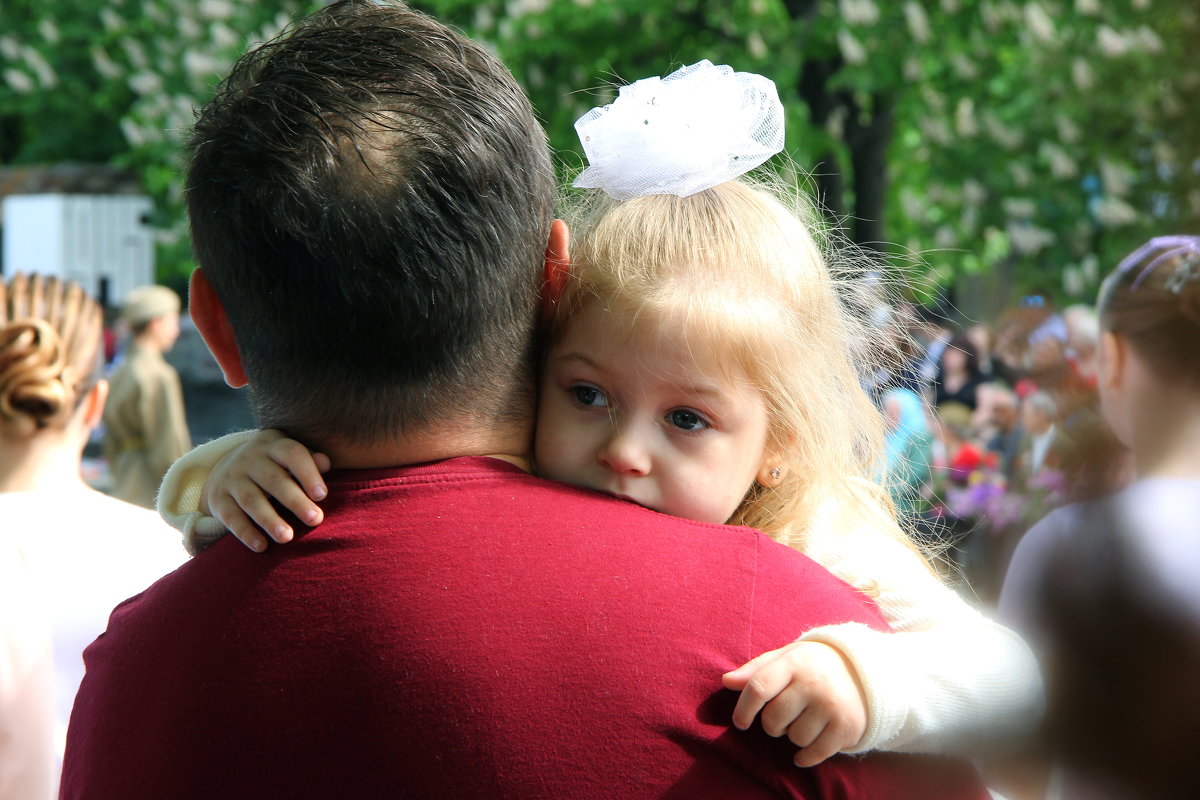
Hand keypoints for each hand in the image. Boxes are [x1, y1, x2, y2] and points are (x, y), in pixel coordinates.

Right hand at [201, 429, 331, 552]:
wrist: (225, 468)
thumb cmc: (274, 465)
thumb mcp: (289, 457)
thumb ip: (309, 460)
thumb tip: (326, 463)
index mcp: (273, 444)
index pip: (292, 454)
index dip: (308, 474)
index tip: (322, 495)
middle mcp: (250, 458)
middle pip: (274, 480)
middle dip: (295, 501)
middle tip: (315, 520)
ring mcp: (231, 478)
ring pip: (252, 500)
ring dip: (270, 520)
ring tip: (287, 538)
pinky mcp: (218, 499)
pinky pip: (231, 517)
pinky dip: (246, 532)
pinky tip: (261, 546)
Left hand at [722, 641, 866, 766]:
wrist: (862, 672)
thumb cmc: (812, 666)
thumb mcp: (785, 658)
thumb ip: (755, 670)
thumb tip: (726, 681)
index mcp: (794, 662)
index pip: (758, 688)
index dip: (743, 709)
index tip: (741, 721)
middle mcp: (814, 683)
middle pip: (773, 720)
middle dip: (772, 725)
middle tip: (784, 716)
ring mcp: (831, 706)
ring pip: (794, 738)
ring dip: (793, 735)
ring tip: (804, 721)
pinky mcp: (846, 727)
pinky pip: (814, 753)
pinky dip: (806, 756)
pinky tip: (806, 748)